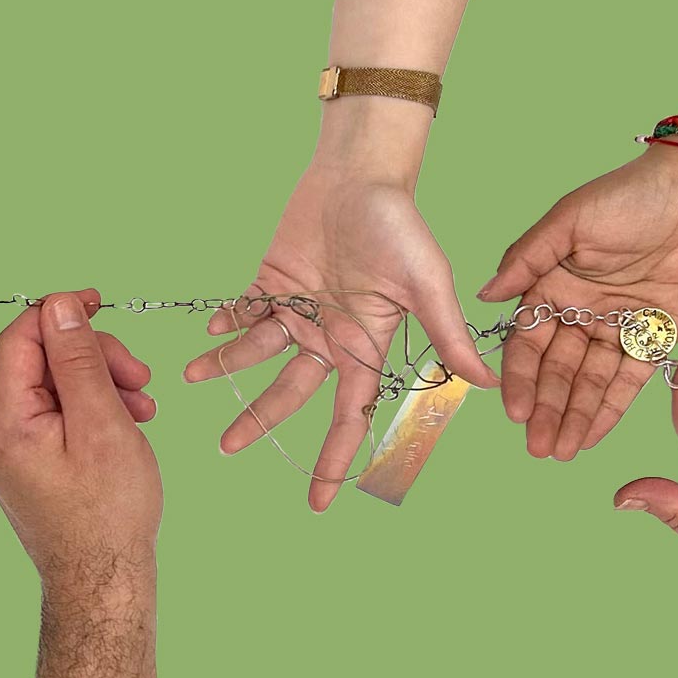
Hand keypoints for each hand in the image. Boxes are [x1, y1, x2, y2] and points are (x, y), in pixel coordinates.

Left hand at [0, 291, 159, 601]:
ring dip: (100, 382)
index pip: (20, 338)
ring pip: (53, 383)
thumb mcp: (102, 424)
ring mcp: (6, 445)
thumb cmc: (107, 514)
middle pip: (39, 358)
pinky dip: (92, 407)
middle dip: (93, 357)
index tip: (100, 302)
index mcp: (2, 421)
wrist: (101, 579)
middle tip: (140, 377)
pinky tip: (127, 421)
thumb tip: (60, 305)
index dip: (61, 313)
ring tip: (142, 407)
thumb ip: (78, 360)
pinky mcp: (24, 456)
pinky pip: (56, 410)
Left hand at [184, 169, 496, 512]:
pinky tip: (209, 329)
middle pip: (288, 393)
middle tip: (225, 447)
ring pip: (256, 354)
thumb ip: (446, 335)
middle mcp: (327, 337)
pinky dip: (225, 322)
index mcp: (364, 346)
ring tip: (192, 377)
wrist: (361, 176)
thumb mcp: (427, 283)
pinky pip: (242, 312)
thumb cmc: (401, 227)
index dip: (333, 457)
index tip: (315, 501)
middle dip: (258, 419)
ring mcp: (296, 310)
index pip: (348, 415)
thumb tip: (485, 384)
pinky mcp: (270, 282)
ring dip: (224, 366)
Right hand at [482, 147, 677, 459]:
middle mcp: (582, 312)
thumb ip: (527, 258)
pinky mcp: (660, 335)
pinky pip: (633, 379)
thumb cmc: (630, 194)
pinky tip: (593, 435)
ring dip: (574, 417)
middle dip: (547, 410)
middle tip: (538, 447)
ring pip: (591, 382)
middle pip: (558, 371)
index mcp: (553, 286)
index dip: (521, 379)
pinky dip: (612, 408)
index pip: (528, 343)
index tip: (515, 411)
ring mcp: (620, 327)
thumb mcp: (570, 219)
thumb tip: (485, 296)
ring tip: (561, 452)